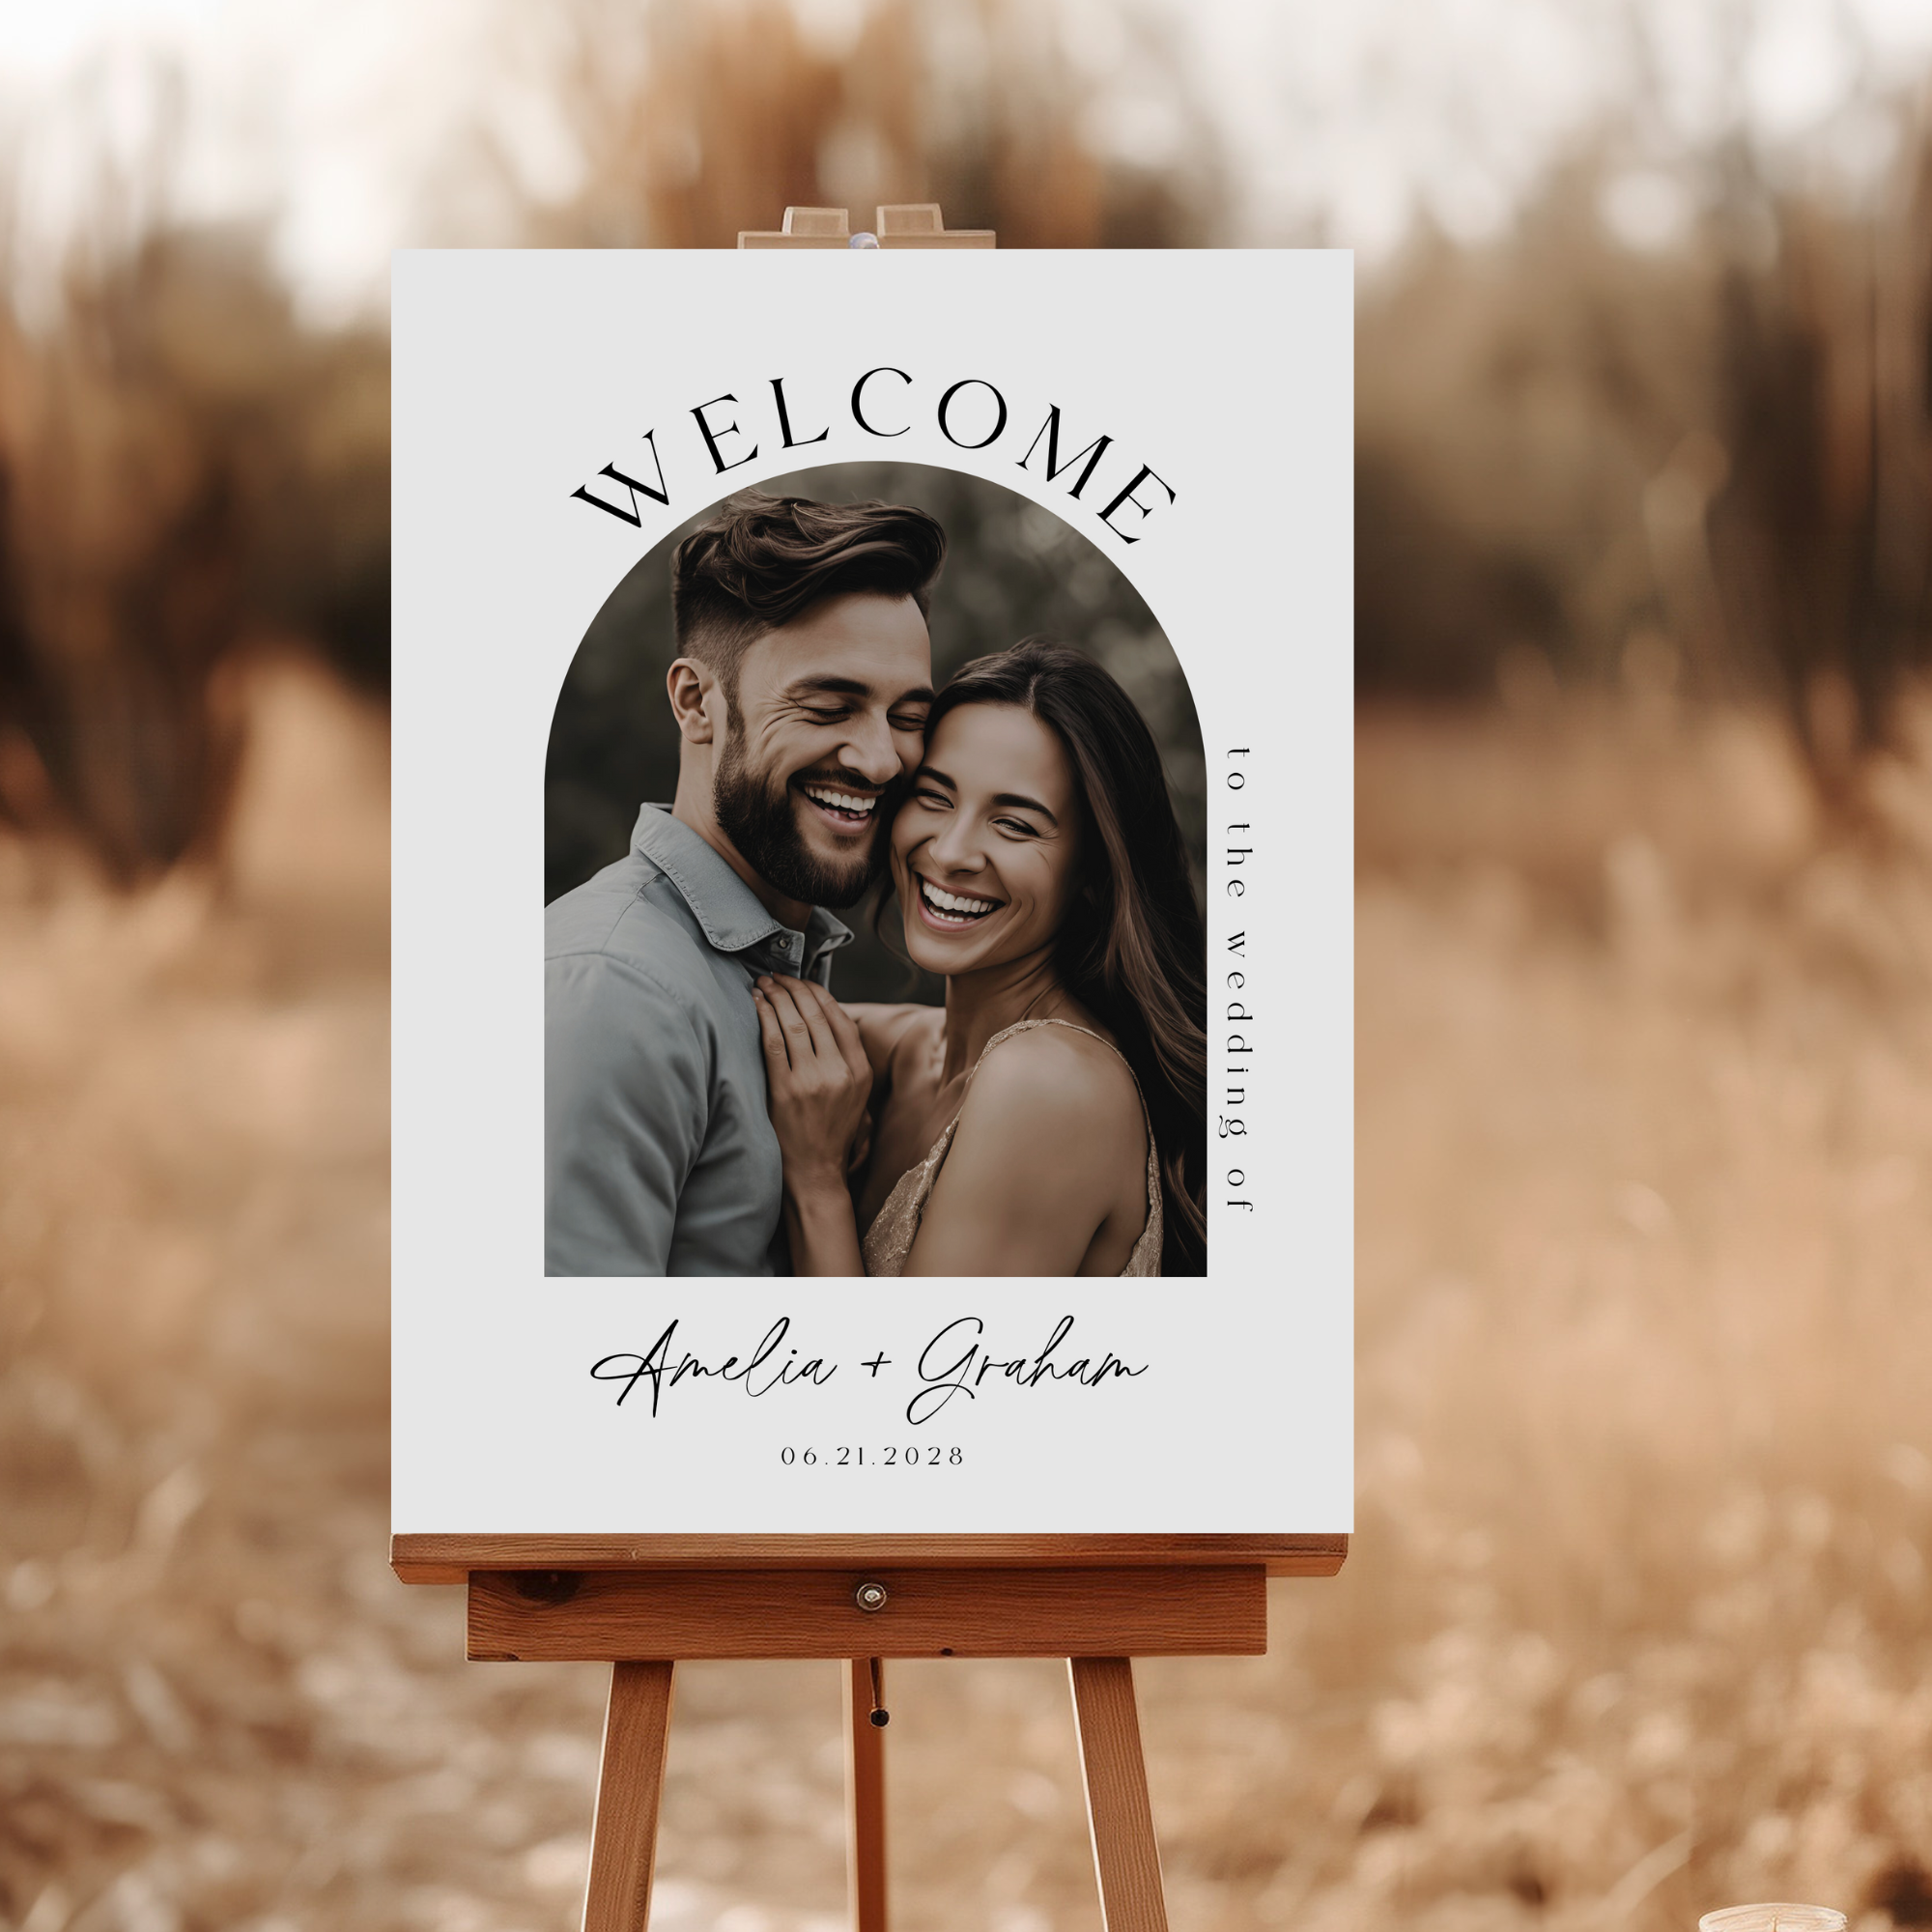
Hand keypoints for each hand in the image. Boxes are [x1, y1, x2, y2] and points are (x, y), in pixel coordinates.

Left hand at [752, 975, 872, 1189]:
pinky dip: (763, 1017)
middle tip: (777, 975)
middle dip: (793, 988)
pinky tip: (756, 1004)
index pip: (839, 1017)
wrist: (815, 1171)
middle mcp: (839, 1071)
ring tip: (764, 983)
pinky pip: (772, 1042)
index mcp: (859, 1069)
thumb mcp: (854, 1093)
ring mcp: (811, 1080)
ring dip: (775, 997)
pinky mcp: (785, 1090)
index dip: (817, 993)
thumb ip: (845, 1057)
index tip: (800, 981)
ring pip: (792, 1023)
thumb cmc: (831, 1130)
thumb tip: (824, 1016)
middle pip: (814, 1015)